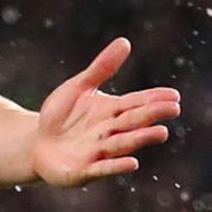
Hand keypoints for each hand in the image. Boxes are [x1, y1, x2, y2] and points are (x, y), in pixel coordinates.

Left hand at [32, 39, 180, 186]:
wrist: (36, 144)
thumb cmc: (61, 115)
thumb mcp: (79, 87)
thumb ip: (101, 68)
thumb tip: (125, 41)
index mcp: (111, 110)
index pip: (136, 102)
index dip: (154, 99)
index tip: (174, 95)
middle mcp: (110, 131)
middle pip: (133, 121)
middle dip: (152, 115)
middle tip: (174, 108)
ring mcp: (98, 151)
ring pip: (123, 143)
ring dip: (141, 139)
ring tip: (161, 133)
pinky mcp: (84, 170)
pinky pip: (103, 168)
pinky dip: (117, 166)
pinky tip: (133, 163)